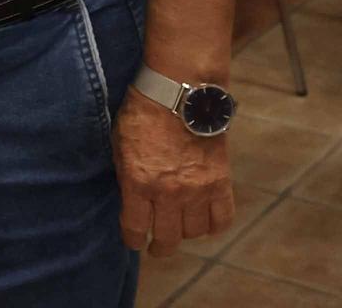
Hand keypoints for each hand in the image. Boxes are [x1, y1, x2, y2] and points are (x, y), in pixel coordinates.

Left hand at [113, 87, 234, 255]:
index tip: (134, 242)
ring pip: (194, 232)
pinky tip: (203, 222)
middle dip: (159, 247)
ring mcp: (197, 190)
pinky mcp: (220, 183)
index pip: (134, 227)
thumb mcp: (119, 145)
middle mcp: (168, 192)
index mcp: (138, 182)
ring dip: (185, 234)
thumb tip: (131, 201)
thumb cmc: (142, 114)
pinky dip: (213, 226)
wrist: (180, 94)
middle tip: (157, 248)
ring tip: (179, 229)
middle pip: (167, 237)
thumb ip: (126, 176)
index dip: (132, 239)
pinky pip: (221, 219)